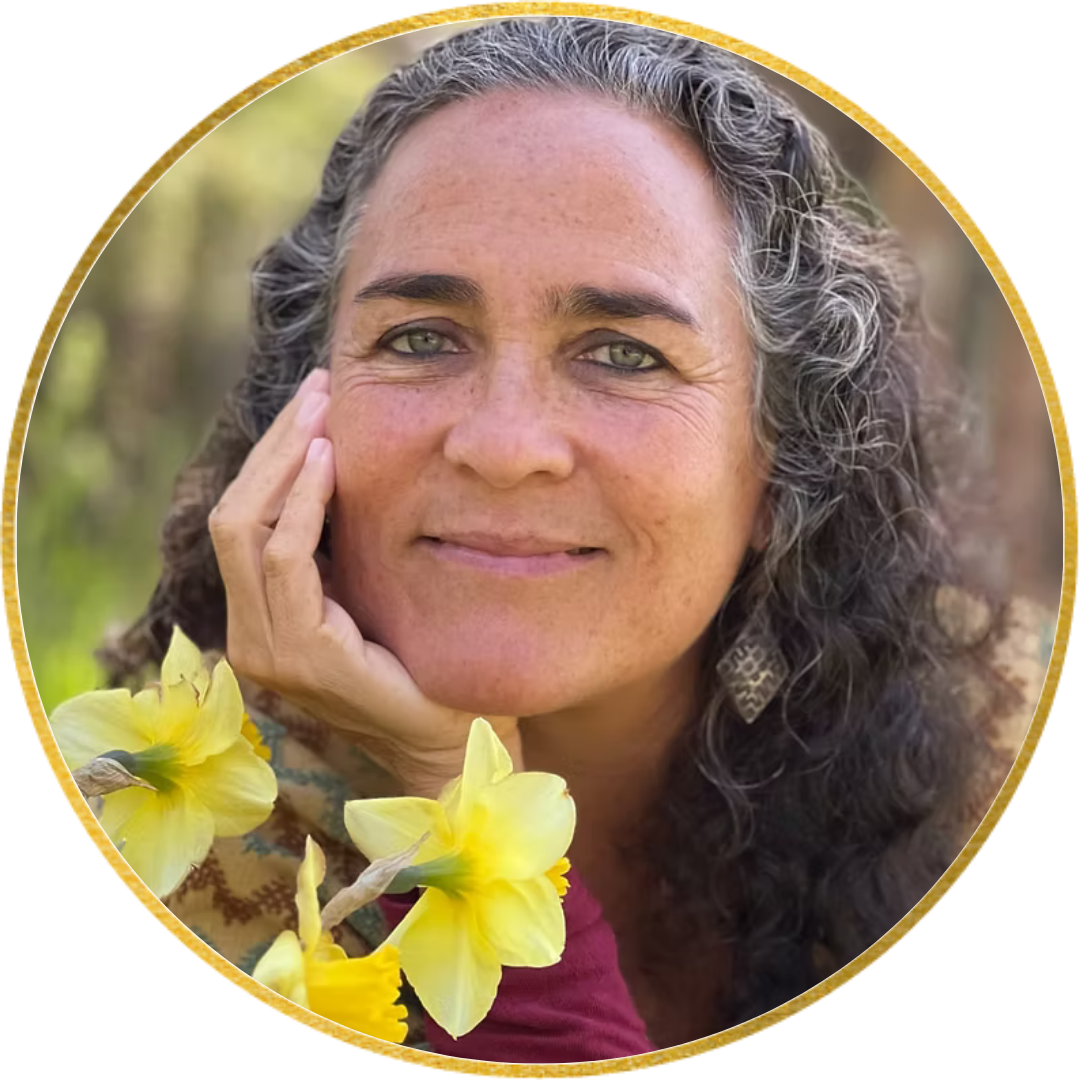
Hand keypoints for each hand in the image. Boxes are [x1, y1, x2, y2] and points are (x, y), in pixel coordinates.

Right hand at [207, 369, 519, 796]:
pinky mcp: (305, 657)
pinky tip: (332, 463)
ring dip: (286, 461)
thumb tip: (334, 460)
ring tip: (322, 412)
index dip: (269, 458)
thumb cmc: (417, 661)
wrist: (450, 734)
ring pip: (247, 529)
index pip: (240, 523)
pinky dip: (304, 506)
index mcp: (259, 621)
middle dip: (274, 446)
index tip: (310, 402)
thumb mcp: (364, 592)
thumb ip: (333, 549)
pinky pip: (288, 562)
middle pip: (233, 516)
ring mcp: (269, 651)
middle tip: (316, 389)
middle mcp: (249, 637)